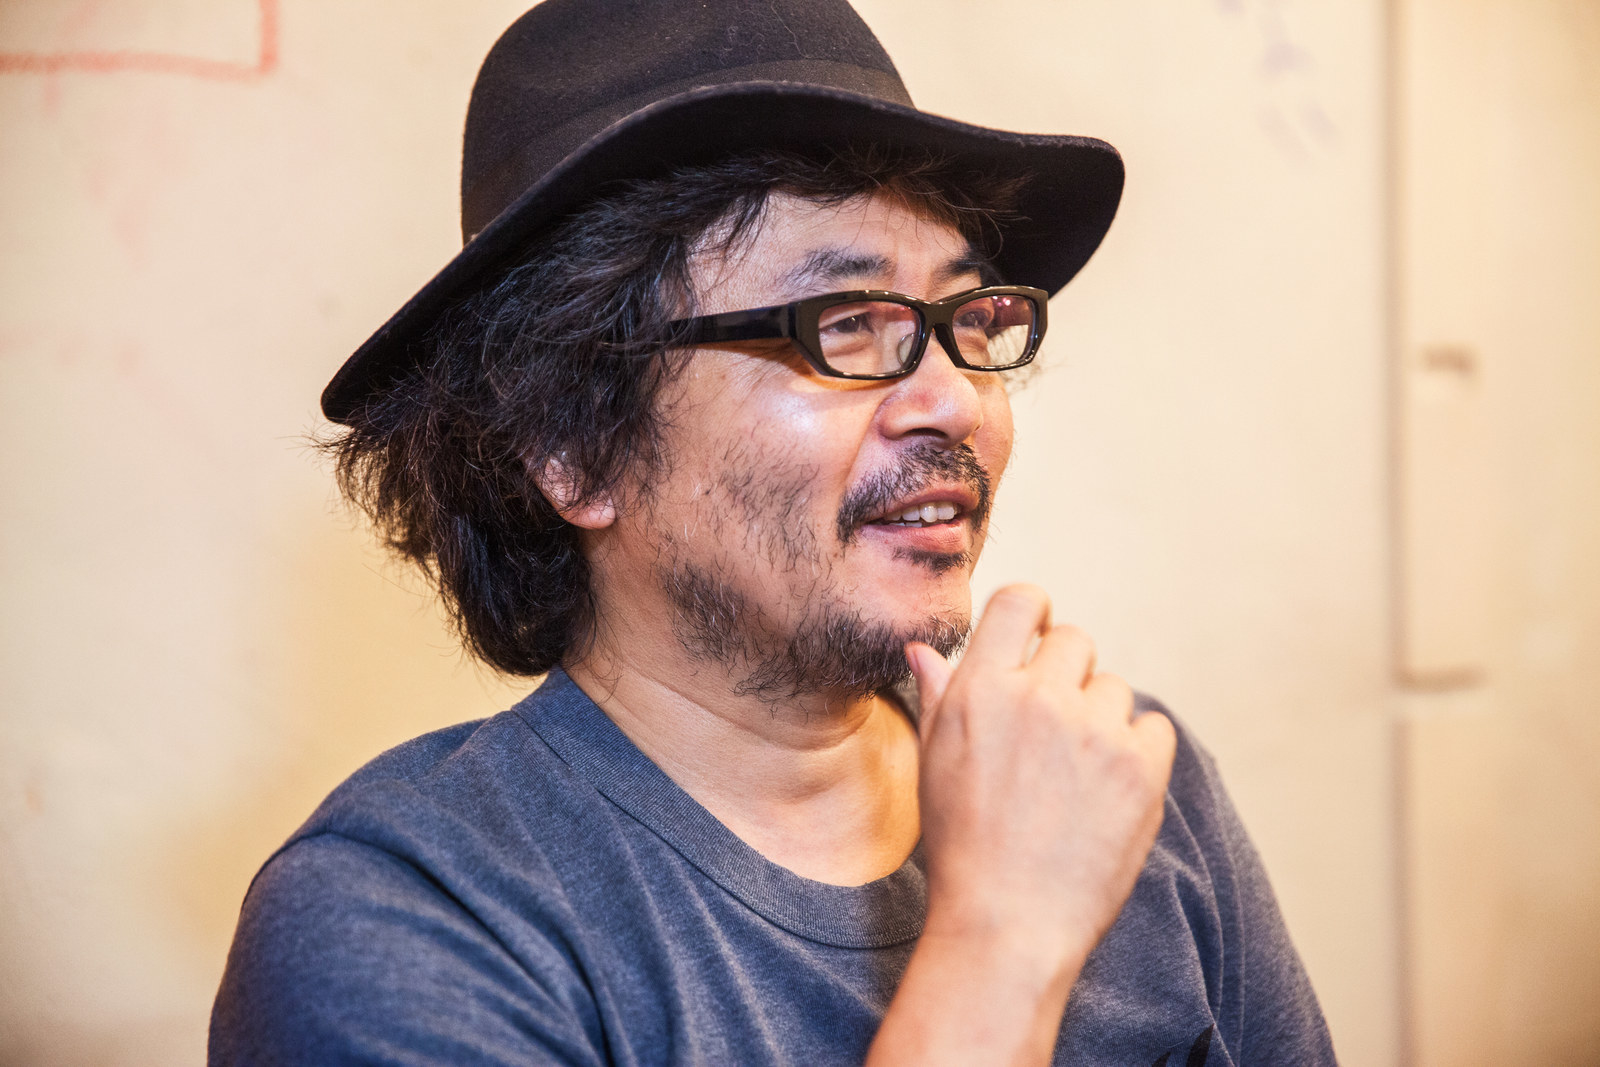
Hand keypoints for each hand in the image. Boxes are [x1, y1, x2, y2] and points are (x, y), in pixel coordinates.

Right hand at [906, 583, 1177, 973]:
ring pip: (1114, 688)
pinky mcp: (1141, 767)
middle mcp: (1039, 698)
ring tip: (1073, 776)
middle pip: (1075, 640)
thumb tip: (924, 649)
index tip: (1038, 637)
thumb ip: (938, 695)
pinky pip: (1154, 726)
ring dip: (1100, 718)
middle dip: (1066, 674)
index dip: (1034, 613)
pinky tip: (1106, 790)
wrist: (1008, 925)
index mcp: (981, 688)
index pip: (1020, 601)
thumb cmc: (963, 845)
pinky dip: (1137, 750)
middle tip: (1053, 730)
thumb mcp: (934, 762)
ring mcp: (1094, 731)